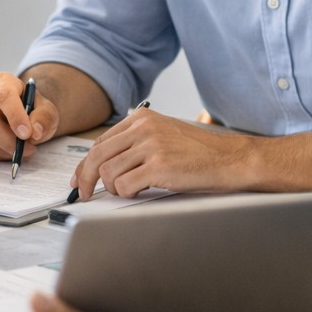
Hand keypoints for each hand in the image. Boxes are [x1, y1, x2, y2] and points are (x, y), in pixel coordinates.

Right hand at [0, 71, 59, 160]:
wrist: (20, 113)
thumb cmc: (32, 109)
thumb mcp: (47, 110)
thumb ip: (44, 119)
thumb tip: (35, 132)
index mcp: (3, 81)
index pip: (5, 97)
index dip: (15, 117)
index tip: (26, 134)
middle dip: (10, 142)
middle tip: (29, 148)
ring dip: (7, 150)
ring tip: (22, 148)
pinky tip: (9, 148)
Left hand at [70, 109, 251, 197]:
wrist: (231, 159)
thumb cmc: (199, 152)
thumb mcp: (164, 134)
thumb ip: (135, 142)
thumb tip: (102, 163)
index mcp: (141, 118)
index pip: (100, 142)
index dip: (85, 163)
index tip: (79, 178)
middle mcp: (143, 129)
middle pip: (97, 156)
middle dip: (86, 179)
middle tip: (84, 193)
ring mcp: (151, 146)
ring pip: (108, 172)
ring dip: (113, 188)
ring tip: (129, 190)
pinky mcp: (159, 167)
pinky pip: (124, 185)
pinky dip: (126, 193)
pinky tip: (140, 190)